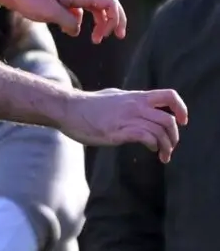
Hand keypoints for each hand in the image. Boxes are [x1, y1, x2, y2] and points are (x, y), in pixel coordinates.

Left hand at [0, 0, 126, 41]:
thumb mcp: (49, 11)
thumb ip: (68, 21)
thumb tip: (77, 31)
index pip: (108, 1)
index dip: (117, 17)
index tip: (115, 35)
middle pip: (105, 5)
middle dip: (111, 21)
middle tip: (106, 39)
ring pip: (92, 9)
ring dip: (98, 24)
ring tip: (93, 40)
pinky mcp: (58, 3)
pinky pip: (77, 13)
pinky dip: (80, 23)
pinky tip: (70, 31)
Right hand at [60, 88, 187, 162]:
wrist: (68, 108)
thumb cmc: (88, 105)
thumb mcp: (114, 96)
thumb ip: (129, 101)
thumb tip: (139, 106)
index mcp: (135, 96)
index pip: (169, 96)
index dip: (181, 109)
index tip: (182, 121)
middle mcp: (134, 105)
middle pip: (169, 119)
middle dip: (174, 137)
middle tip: (170, 147)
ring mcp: (126, 118)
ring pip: (160, 131)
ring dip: (166, 146)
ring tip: (163, 155)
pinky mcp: (117, 131)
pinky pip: (145, 137)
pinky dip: (153, 145)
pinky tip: (150, 149)